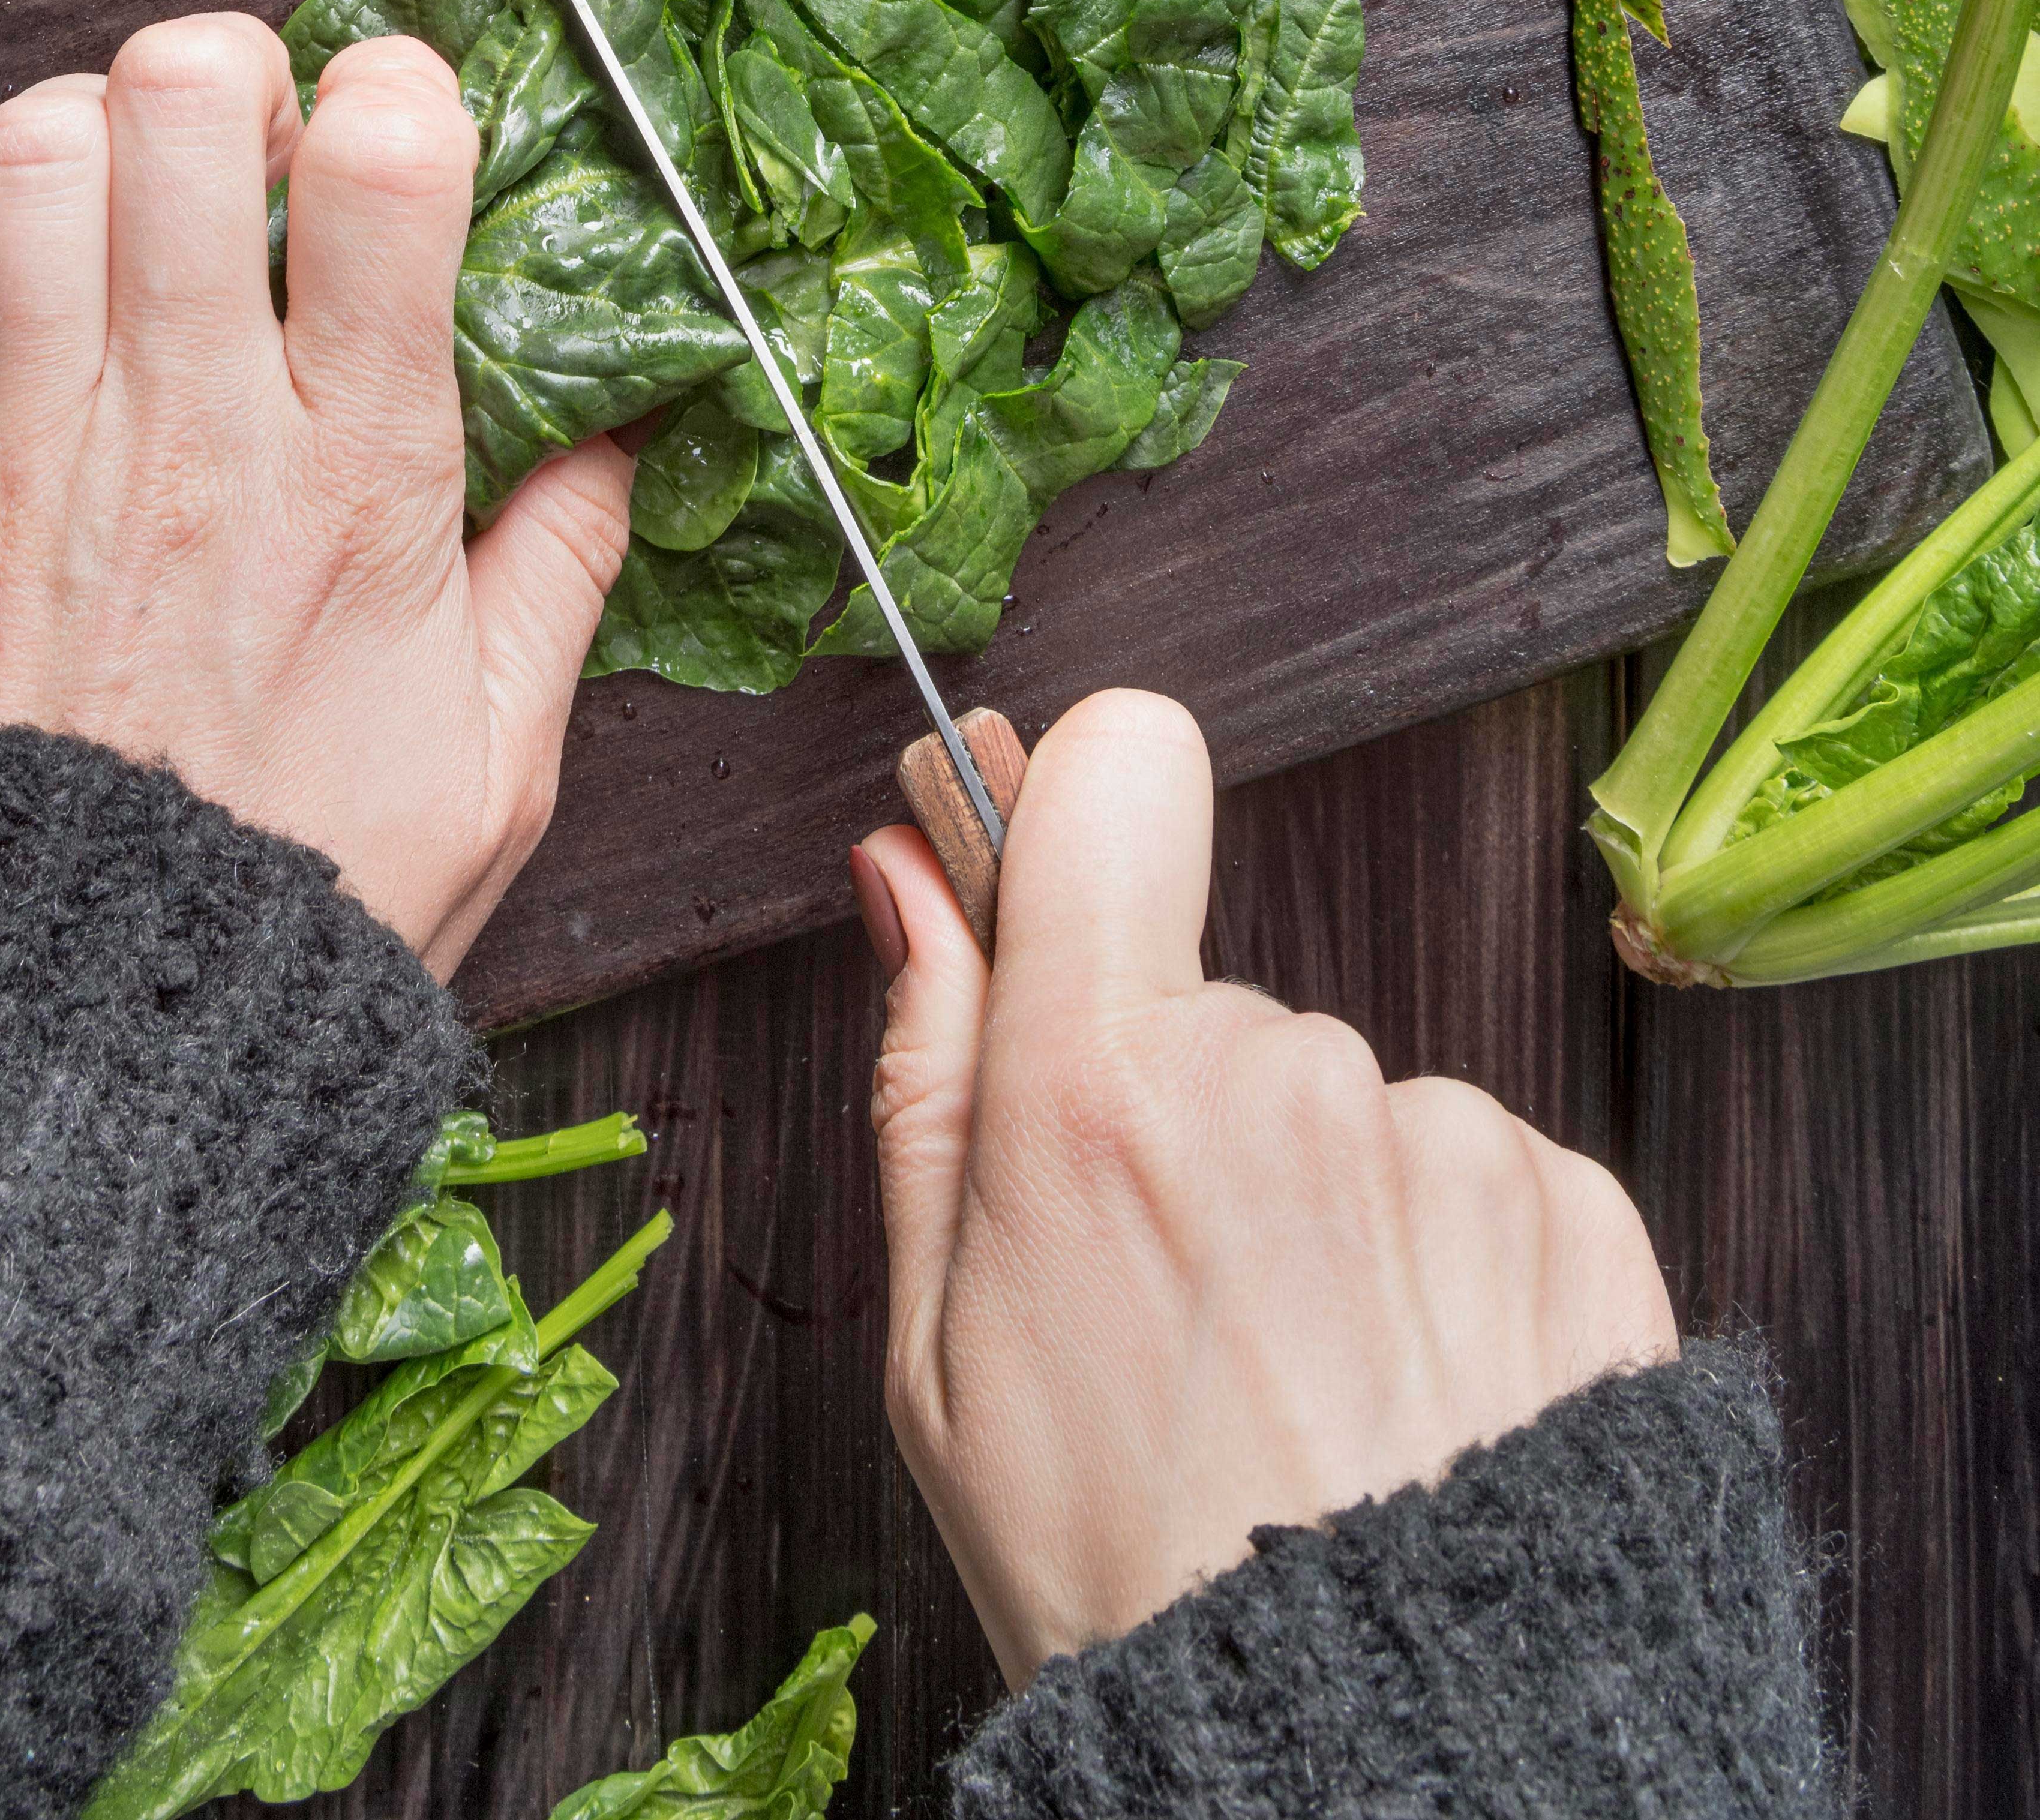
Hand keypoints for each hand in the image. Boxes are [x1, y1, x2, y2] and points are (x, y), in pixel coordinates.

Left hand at [0, 17, 633, 978]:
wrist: (49, 1054)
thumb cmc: (284, 908)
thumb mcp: (491, 758)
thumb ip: (560, 565)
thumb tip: (625, 424)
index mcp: (349, 480)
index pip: (386, 164)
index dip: (397, 87)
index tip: (395, 121)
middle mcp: (180, 434)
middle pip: (179, 98)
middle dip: (227, 69)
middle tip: (248, 142)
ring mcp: (16, 451)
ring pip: (28, 147)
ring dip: (90, 140)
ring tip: (126, 208)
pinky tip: (16, 300)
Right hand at [850, 690, 1675, 1681]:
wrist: (1379, 1764)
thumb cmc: (1123, 1577)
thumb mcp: (940, 1350)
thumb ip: (925, 1074)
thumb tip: (914, 875)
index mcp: (1103, 1090)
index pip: (1123, 770)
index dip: (1092, 808)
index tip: (1083, 903)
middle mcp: (1287, 1076)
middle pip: (1226, 1007)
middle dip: (1197, 1123)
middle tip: (1188, 1319)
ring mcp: (1448, 1139)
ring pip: (1355, 1108)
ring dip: (1331, 1214)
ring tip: (1313, 1395)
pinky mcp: (1578, 1211)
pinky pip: (1481, 1177)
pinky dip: (1451, 1270)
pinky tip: (1417, 1403)